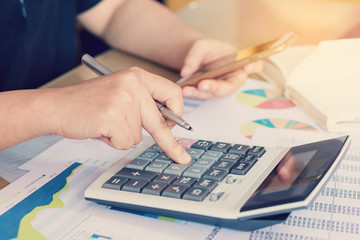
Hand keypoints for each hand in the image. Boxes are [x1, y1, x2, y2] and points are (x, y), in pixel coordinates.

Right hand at [45, 67, 190, 163]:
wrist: (56, 106)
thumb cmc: (87, 104)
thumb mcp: (120, 94)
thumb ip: (142, 104)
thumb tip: (168, 124)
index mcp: (137, 76)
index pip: (172, 93)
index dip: (178, 113)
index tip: (179, 127)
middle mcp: (132, 84)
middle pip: (160, 121)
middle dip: (170, 143)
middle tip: (180, 158)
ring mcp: (122, 100)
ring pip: (139, 136)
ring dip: (123, 136)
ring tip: (105, 124)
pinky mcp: (112, 116)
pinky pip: (124, 142)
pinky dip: (112, 142)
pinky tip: (100, 129)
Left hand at [180, 38, 261, 98]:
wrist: (199, 57)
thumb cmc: (208, 49)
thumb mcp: (201, 45)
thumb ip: (194, 56)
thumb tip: (186, 72)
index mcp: (240, 61)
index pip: (255, 65)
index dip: (253, 66)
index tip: (246, 67)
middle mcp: (234, 77)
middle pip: (230, 86)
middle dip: (216, 87)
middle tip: (202, 85)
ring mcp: (223, 87)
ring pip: (214, 93)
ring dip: (200, 93)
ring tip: (186, 89)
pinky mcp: (211, 93)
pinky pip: (203, 95)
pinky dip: (193, 93)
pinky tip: (184, 90)